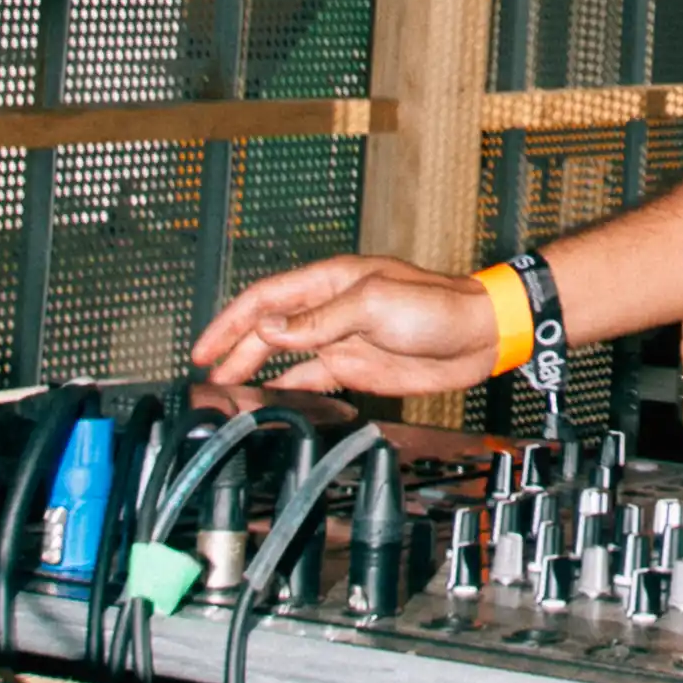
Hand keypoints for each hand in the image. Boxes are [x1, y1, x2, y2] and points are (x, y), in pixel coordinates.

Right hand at [190, 248, 495, 415]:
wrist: (477, 335)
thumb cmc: (435, 306)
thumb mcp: (373, 305)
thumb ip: (318, 320)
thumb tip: (268, 328)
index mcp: (330, 282)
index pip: (265, 299)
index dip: (230, 322)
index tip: (204, 347)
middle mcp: (329, 309)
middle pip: (267, 329)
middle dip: (233, 350)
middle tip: (206, 377)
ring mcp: (341, 339)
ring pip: (284, 355)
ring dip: (254, 371)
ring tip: (225, 391)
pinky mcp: (355, 366)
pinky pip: (311, 377)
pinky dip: (286, 388)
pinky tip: (267, 399)